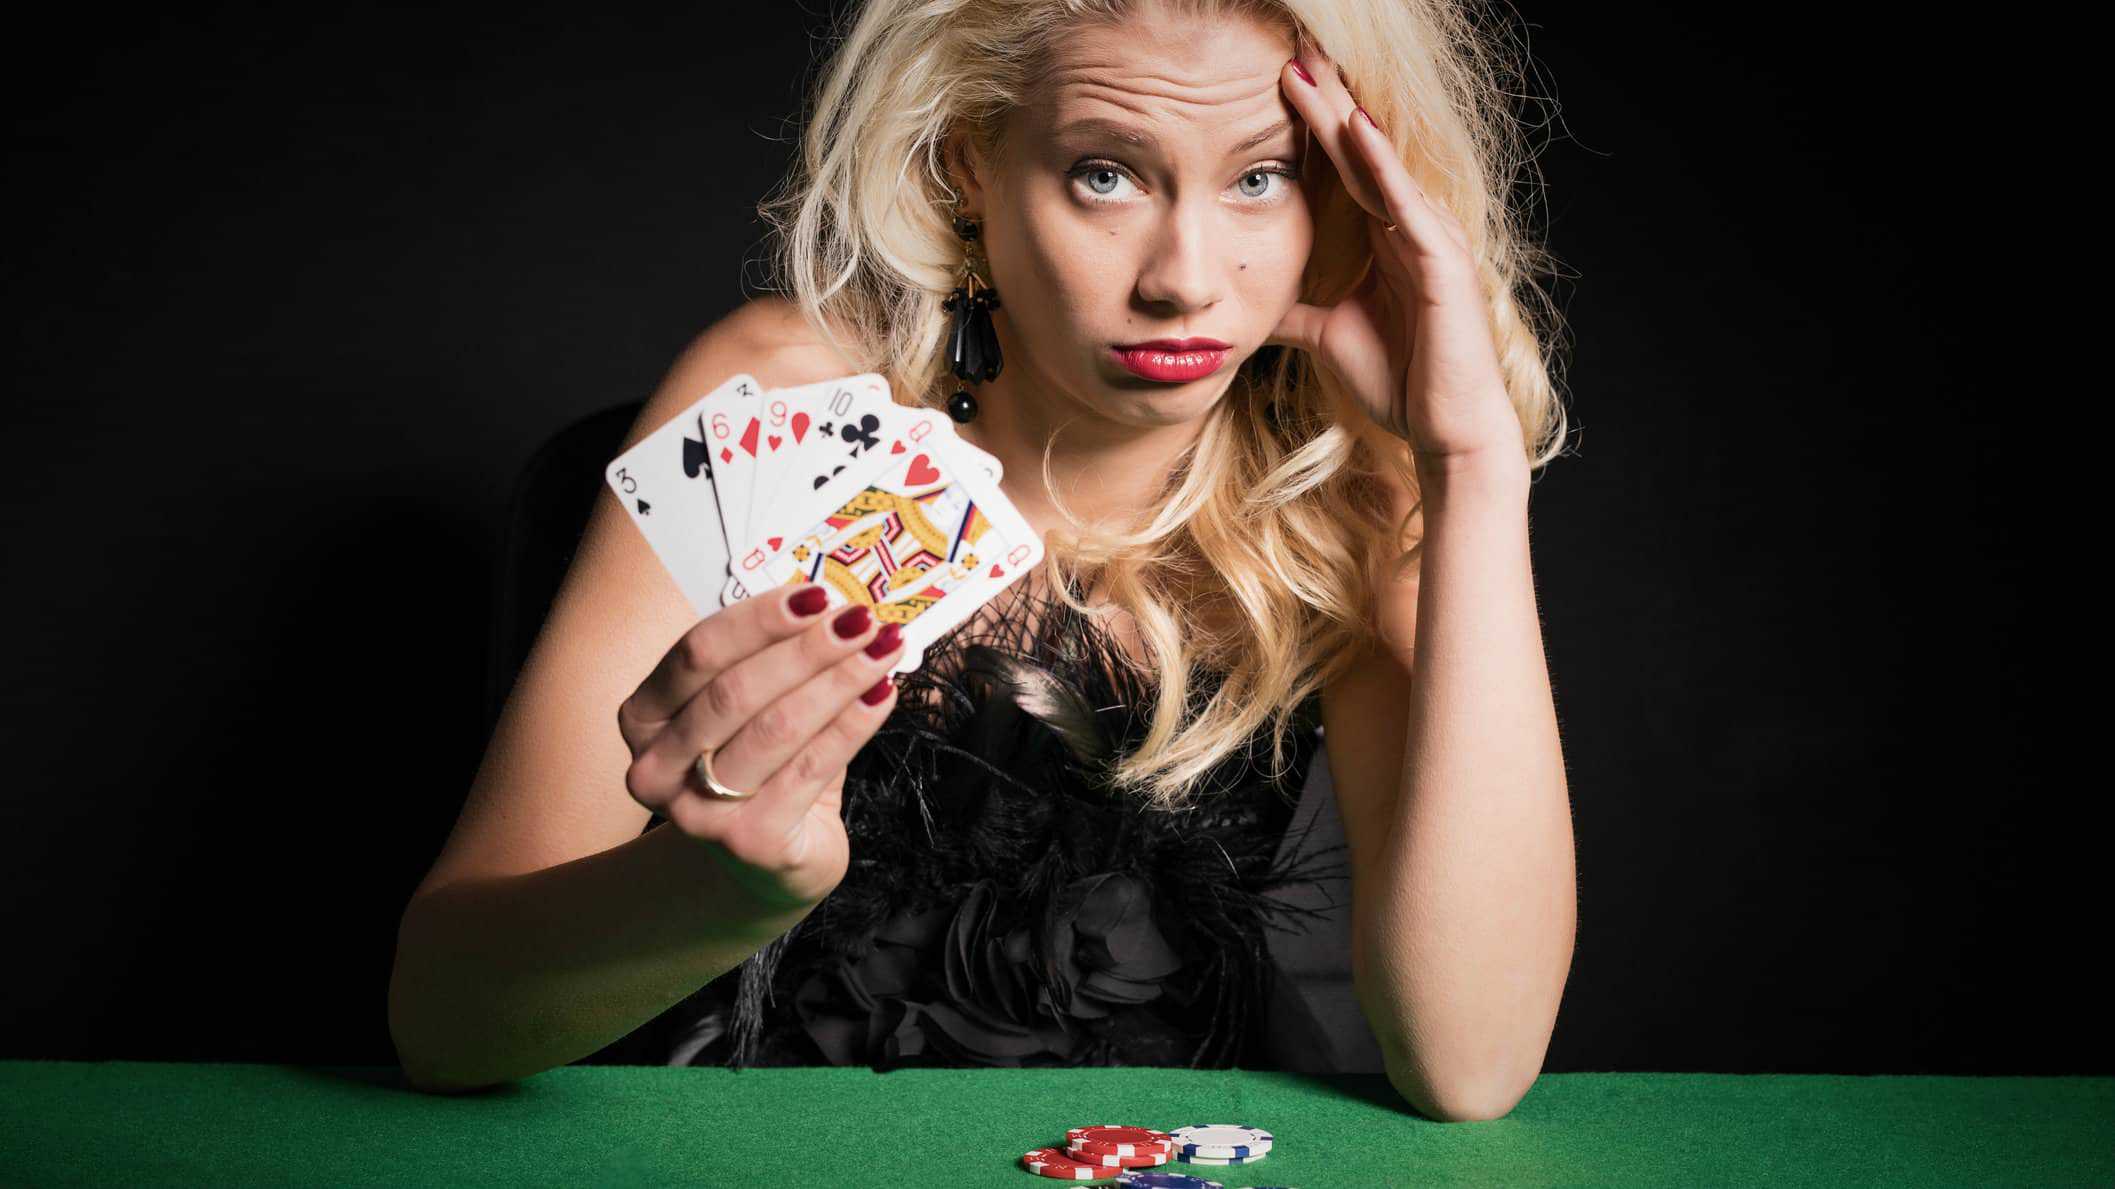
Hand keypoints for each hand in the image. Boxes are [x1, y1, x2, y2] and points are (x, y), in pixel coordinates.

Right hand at [617, 585, 904, 909]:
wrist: (768, 863)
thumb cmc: (760, 769)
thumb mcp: (749, 710)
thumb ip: (770, 660)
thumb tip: (831, 605)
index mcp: (644, 717)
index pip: (698, 651)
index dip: (760, 619)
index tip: (818, 594)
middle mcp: (655, 767)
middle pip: (736, 690)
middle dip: (808, 648)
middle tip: (862, 619)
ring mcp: (697, 812)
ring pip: (776, 727)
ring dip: (838, 681)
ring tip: (883, 650)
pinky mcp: (749, 842)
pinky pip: (811, 768)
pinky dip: (853, 725)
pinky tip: (882, 696)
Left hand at [1269, 45, 1521, 463]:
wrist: (1447, 430)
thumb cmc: (1403, 381)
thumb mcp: (1329, 336)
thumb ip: (1296, 312)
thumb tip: (1252, 305)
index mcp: (1386, 237)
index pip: (1342, 165)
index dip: (1311, 123)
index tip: (1274, 80)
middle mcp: (1411, 226)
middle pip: (1359, 149)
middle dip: (1324, 100)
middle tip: (1289, 49)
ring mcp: (1431, 239)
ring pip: (1380, 164)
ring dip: (1343, 116)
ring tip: (1308, 70)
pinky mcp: (1443, 263)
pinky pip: (1407, 204)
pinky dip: (1382, 166)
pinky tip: (1357, 129)